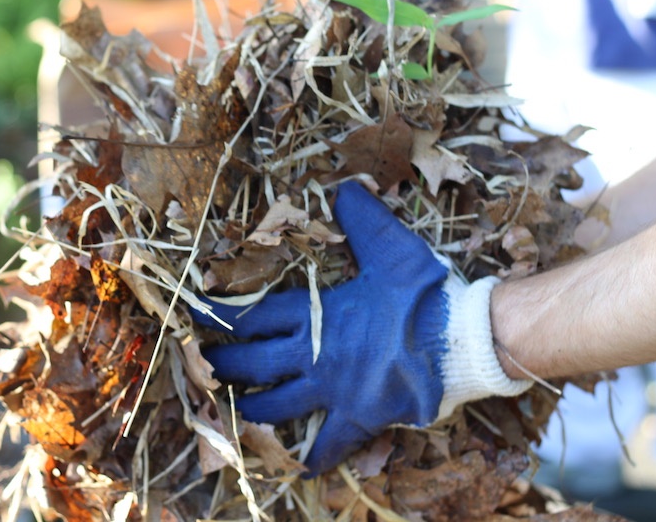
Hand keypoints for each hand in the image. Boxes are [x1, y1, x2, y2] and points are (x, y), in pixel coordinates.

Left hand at [192, 181, 529, 473]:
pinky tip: (300, 467)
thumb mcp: (390, 245)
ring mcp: (333, 389)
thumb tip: (341, 187)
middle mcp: (314, 355)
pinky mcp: (358, 415)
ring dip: (252, 409)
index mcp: (315, 314)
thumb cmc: (423, 292)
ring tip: (236, 409)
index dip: (220, 316)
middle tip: (203, 364)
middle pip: (253, 364)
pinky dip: (314, 456)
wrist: (460, 339)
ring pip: (277, 406)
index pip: (253, 316)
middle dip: (223, 364)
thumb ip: (361, 218)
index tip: (195, 315)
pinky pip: (330, 441)